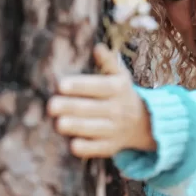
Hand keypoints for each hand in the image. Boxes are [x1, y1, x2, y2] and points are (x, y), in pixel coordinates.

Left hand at [47, 44, 156, 158]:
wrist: (144, 123)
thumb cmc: (122, 94)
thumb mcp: (120, 76)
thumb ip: (109, 62)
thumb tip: (98, 47)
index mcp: (118, 89)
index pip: (98, 86)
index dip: (80, 86)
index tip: (61, 85)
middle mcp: (118, 109)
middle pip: (91, 108)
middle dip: (70, 107)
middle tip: (51, 106)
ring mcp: (115, 129)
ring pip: (93, 129)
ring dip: (75, 127)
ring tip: (58, 124)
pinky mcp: (111, 147)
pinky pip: (97, 149)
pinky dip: (85, 147)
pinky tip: (72, 144)